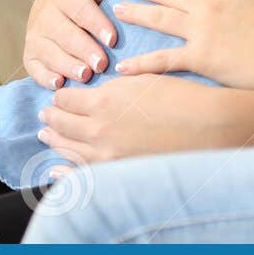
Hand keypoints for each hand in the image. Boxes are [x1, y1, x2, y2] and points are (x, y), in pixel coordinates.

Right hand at [22, 0, 125, 89]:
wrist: (51, 5)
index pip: (80, 9)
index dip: (96, 24)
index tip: (112, 39)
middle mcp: (45, 14)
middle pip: (65, 34)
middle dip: (84, 50)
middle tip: (102, 64)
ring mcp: (35, 36)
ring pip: (49, 52)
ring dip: (67, 65)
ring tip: (85, 76)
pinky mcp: (29, 55)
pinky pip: (34, 68)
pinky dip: (45, 78)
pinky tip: (60, 84)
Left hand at [36, 74, 248, 166]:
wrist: (209, 127)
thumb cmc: (182, 97)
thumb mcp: (145, 80)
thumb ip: (115, 85)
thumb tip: (97, 91)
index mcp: (104, 102)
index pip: (68, 99)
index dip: (62, 96)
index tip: (59, 95)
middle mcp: (98, 131)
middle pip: (63, 124)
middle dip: (52, 117)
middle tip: (45, 114)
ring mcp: (106, 156)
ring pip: (68, 148)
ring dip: (55, 140)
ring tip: (46, 134)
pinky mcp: (118, 172)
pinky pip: (82, 174)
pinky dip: (65, 171)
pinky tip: (55, 169)